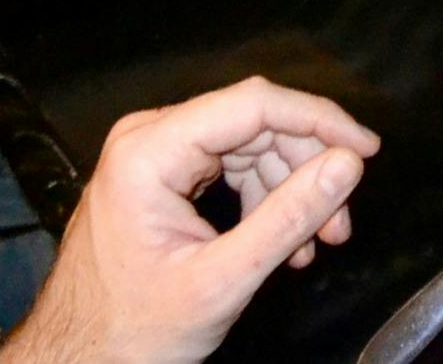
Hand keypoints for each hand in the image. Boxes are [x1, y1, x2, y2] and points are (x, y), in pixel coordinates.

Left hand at [4, 78, 375, 363]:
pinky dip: (266, 200)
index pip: (254, 105)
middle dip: (307, 169)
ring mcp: (155, 154)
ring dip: (292, 190)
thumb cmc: (129, 332)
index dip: (319, 121)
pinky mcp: (164, 174)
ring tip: (316, 242)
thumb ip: (287, 218)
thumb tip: (347, 164)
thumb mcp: (221, 280)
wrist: (77, 363)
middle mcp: (150, 138)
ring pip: (253, 145)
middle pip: (258, 124)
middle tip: (339, 221)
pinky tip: (286, 241)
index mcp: (149, 153)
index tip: (366, 150)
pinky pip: (233, 167)